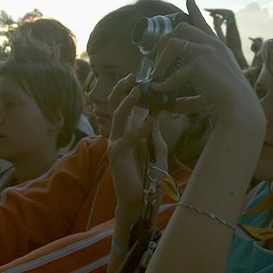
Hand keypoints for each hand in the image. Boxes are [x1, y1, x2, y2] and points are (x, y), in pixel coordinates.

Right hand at [107, 73, 167, 209]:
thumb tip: (157, 109)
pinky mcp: (116, 156)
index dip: (129, 90)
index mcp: (127, 130)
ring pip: (117, 117)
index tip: (139, 77)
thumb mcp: (156, 146)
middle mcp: (118, 133)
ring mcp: (115, 143)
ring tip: (137, 90)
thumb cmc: (148, 172)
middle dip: (122, 89)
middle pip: (115, 105)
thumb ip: (155, 129)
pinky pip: (126, 139)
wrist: (141, 196)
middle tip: (131, 76)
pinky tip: (149, 122)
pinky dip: (138, 130)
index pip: (124, 105)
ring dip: (127, 103)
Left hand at [153, 0, 262, 124]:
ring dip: (161, 59)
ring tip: (156, 73)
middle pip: (183, 28)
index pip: (205, 25)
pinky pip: (174, 70)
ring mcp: (207, 52)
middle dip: (165, 39)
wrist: (239, 111)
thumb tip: (171, 104)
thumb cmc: (228, 105)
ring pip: (173, 43)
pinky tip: (161, 88)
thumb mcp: (209, 93)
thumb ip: (189, 96)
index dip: (195, 11)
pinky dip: (166, 81)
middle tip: (157, 54)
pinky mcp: (200, 63)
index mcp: (220, 49)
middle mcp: (214, 46)